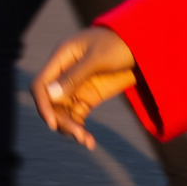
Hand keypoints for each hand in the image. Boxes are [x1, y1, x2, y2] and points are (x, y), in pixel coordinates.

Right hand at [31, 27, 137, 149]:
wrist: (145, 46)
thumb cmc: (121, 44)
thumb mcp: (99, 59)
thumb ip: (75, 76)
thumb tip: (50, 94)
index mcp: (62, 58)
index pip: (41, 85)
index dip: (43, 104)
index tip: (53, 123)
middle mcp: (64, 74)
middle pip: (51, 103)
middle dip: (61, 120)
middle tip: (79, 135)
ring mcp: (76, 86)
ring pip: (63, 113)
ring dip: (70, 128)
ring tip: (86, 141)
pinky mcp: (88, 97)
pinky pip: (77, 116)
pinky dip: (80, 128)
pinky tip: (88, 141)